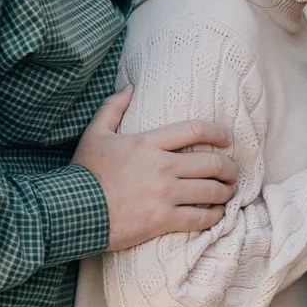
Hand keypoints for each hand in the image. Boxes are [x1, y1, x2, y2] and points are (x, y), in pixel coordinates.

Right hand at [75, 90, 239, 248]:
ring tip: (227, 193)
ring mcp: (165, 194)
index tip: (227, 138)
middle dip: (229, 168)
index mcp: (148, 143)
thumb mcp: (95, 134)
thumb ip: (113, 107)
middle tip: (232, 172)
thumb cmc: (85, 173)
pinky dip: (215, 215)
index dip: (217, 133)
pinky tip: (217, 213)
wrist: (75, 210)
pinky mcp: (163, 220)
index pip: (194, 130)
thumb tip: (129, 87)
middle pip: (211, 164)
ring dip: (225, 192)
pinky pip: (201, 217)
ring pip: (211, 191)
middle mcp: (162, 167)